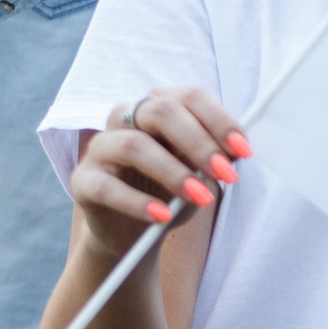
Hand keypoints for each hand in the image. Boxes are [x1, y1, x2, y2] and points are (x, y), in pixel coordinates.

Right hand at [68, 88, 251, 254]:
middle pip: (160, 111)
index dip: (220, 120)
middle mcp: (126, 117)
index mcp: (158, 105)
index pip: (190, 97)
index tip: (243, 150)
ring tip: (201, 197)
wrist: (132, 231)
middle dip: (199, 142)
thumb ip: (213, 158)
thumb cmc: (168, 192)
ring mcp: (101, 147)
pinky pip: (107, 186)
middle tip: (226, 173)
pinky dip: (137, 202)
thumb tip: (235, 152)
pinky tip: (161, 216)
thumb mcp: (197, 173)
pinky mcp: (83, 180)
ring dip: (173, 171)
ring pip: (134, 145)